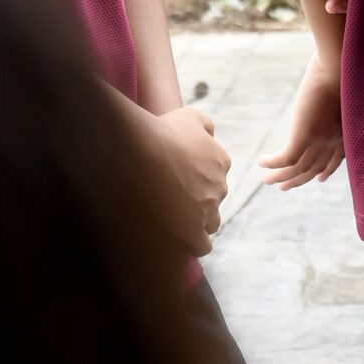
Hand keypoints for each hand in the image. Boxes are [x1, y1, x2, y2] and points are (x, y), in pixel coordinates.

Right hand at [141, 103, 231, 252]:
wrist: (141, 153)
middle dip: (198, 203)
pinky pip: (202, 245)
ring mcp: (207, 210)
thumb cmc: (161, 132)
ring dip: (197, 224)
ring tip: (172, 221)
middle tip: (171, 200)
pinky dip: (193, 244)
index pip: (215, 176)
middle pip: (213, 201)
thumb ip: (204, 125)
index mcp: (221, 161)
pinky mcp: (193, 231)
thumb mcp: (189, 117)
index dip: (197, 180)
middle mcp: (220, 187)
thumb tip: (210, 135)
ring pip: (210, 224)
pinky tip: (177, 239)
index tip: (178, 180)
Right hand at [258, 52, 344, 189]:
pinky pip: (285, 158)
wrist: (340, 65)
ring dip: (281, 177)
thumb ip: (336, 101)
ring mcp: (320, 140)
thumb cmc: (343, 69)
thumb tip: (330, 95)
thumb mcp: (341, 91)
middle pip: (314, 169)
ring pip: (297, 169)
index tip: (320, 179)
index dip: (327, 171)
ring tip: (267, 180)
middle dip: (298, 180)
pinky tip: (262, 162)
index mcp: (346, 133)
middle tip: (283, 187)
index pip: (336, 160)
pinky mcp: (304, 135)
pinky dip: (273, 164)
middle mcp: (333, 141)